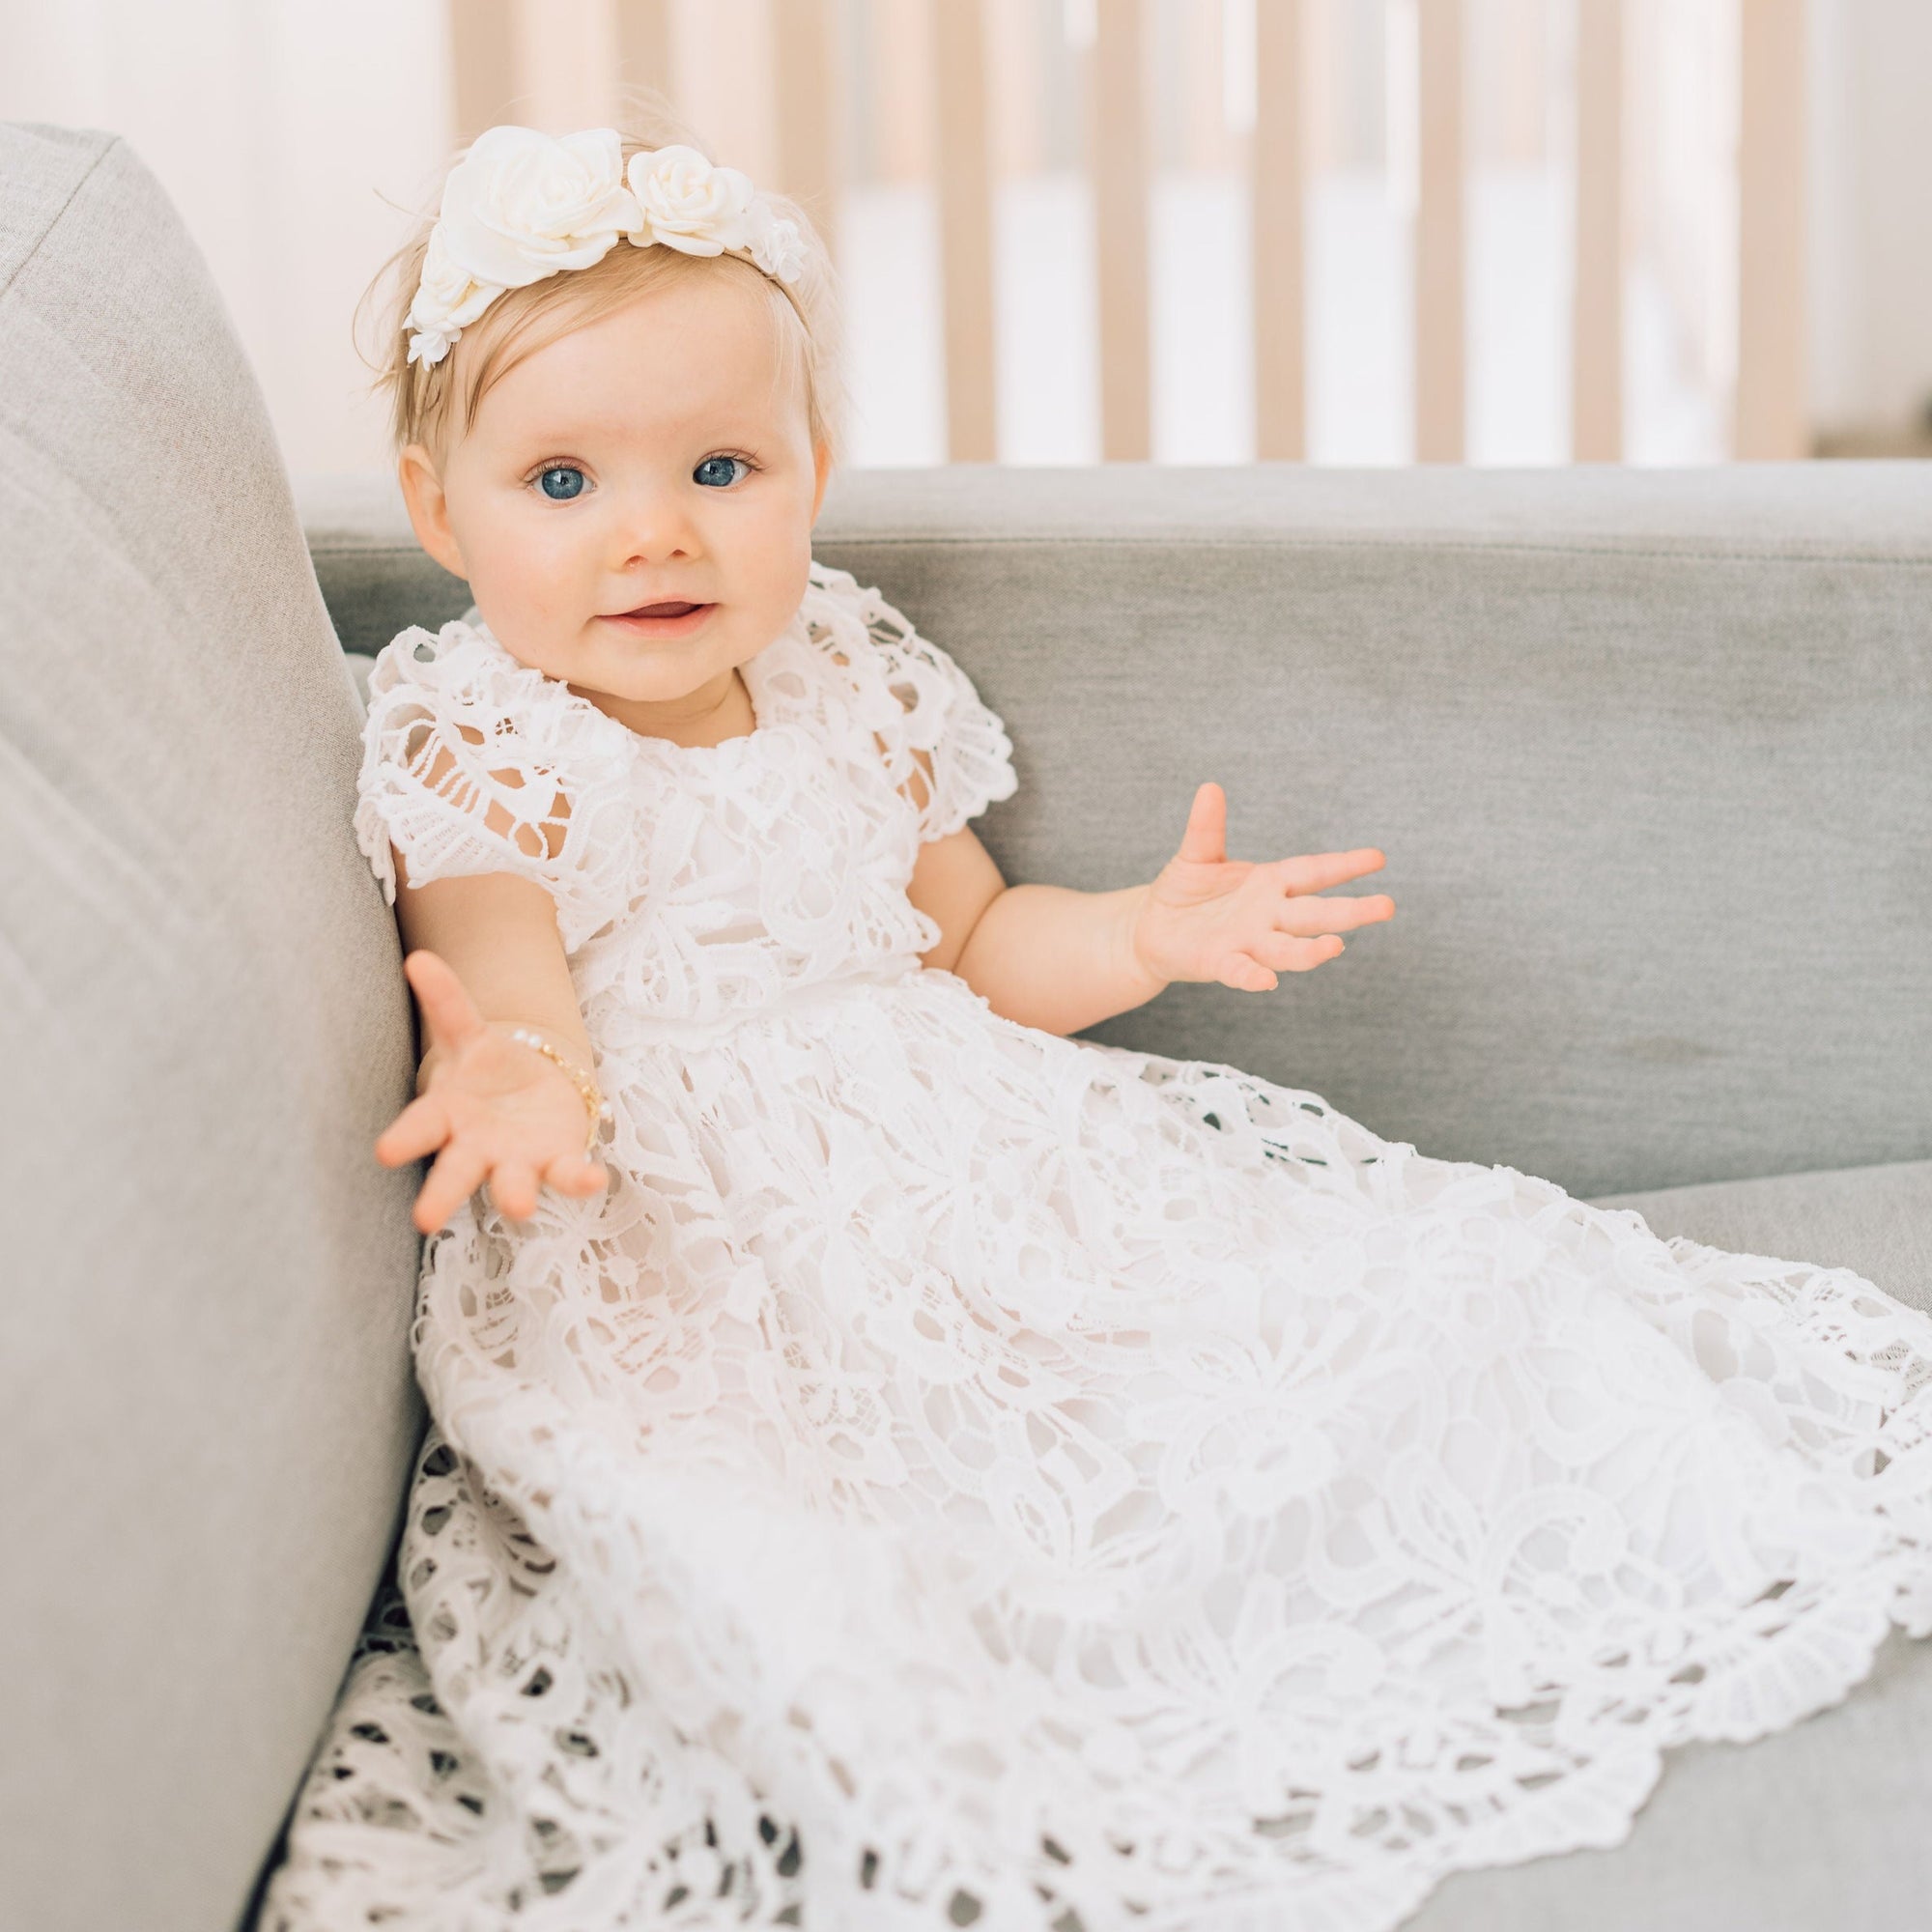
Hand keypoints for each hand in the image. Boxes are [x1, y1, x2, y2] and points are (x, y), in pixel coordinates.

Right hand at [375, 949, 609, 1234]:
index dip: (404, 1139)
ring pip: (511, 1182)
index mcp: (446, 1115)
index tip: (384, 1152)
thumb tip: (418, 958)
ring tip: (518, 1207)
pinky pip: (568, 1173)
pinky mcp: (557, 1161)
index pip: (420, 1127)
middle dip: (442, 1194)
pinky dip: (580, 1178)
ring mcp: (517, 1160)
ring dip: (514, 1195)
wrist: (531, 1091)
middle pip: (455, 1172)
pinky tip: (595, 1178)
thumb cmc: (486, 1071)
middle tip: (425, 1219)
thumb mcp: (467, 1033)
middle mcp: (476, 1147)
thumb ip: (447, 1001)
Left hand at [1130, 782, 1394, 992]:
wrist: (1152, 930)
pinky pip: (1240, 972)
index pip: (1313, 873)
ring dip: (1310, 951)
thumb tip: (1209, 786)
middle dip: (1350, 911)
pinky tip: (1268, 981)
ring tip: (1336, 947)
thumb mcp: (1197, 854)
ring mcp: (1247, 942)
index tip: (1378, 858)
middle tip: (1387, 907)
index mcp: (1269, 884)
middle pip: (1314, 914)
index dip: (1344, 865)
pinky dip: (1253, 976)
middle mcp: (1267, 916)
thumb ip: (1206, 827)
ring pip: (1286, 948)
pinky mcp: (1218, 962)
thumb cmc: (1184, 892)